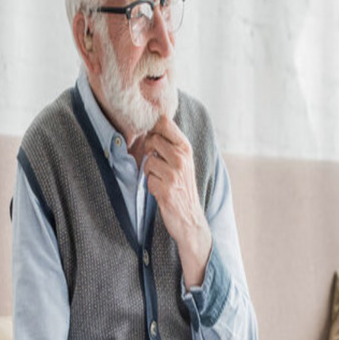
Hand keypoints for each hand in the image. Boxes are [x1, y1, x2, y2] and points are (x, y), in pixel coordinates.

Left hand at [142, 116, 211, 287]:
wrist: (190, 217)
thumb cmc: (184, 187)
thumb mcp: (184, 161)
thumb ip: (172, 144)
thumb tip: (153, 126)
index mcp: (186, 148)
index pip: (164, 122)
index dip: (154, 127)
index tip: (155, 138)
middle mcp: (181, 158)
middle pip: (152, 139)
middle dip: (150, 151)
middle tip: (159, 165)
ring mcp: (173, 174)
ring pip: (148, 161)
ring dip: (150, 172)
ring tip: (162, 181)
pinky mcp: (165, 189)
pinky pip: (148, 179)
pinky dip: (151, 186)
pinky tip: (162, 192)